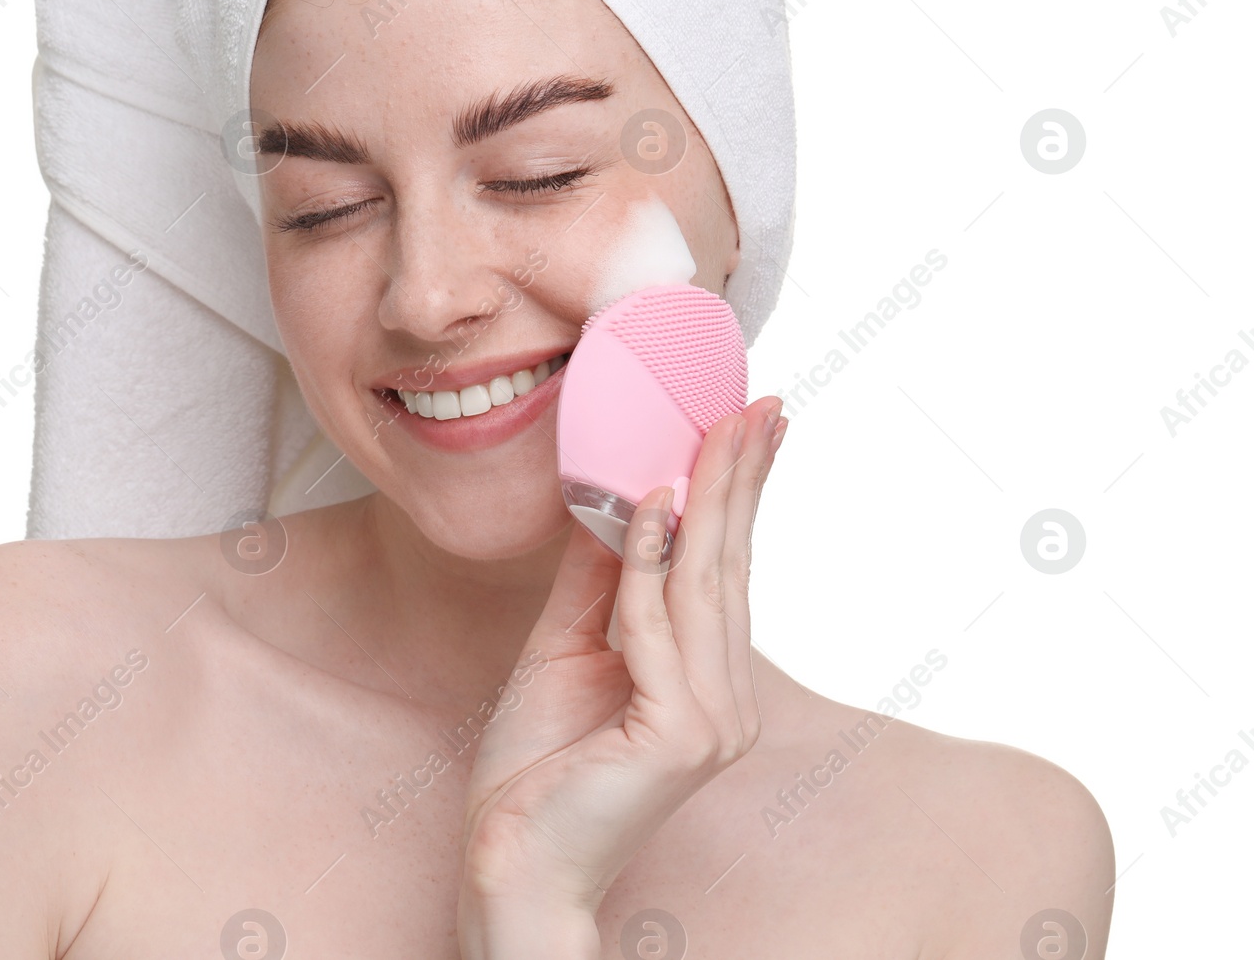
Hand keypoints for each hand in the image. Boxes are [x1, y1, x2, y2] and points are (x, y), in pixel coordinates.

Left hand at [456, 396, 787, 921]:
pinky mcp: (680, 737)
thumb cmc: (536, 768)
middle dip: (740, 479)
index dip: (739, 497)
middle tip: (756, 406)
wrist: (511, 860)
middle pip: (729, 569)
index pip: (726, 572)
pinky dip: (651, 564)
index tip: (752, 426)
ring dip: (710, 499)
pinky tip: (654, 503)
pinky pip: (656, 629)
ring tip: (719, 429)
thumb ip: (599, 581)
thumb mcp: (566, 646)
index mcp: (707, 681)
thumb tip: (619, 499)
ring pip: (705, 588)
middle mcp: (725, 700)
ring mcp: (710, 721)